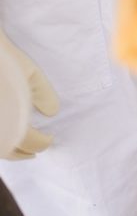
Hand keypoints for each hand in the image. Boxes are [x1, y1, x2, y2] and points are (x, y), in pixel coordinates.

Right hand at [0, 29, 59, 159]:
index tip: (50, 139)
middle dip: (22, 153)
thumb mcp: (31, 73)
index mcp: (12, 118)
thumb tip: (52, 113)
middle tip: (34, 152)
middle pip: (7, 150)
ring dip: (7, 151)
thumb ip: (44, 94)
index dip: (41, 143)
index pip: (29, 142)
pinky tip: (5, 138)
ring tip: (18, 147)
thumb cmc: (5, 61)